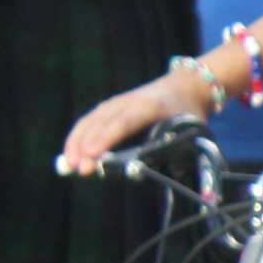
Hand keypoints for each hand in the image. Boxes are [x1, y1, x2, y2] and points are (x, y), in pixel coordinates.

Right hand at [60, 69, 204, 174]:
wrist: (181, 86)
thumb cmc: (186, 112)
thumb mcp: (190, 128)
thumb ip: (177, 148)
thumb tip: (163, 175)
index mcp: (148, 106)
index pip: (124, 123)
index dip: (107, 138)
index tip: (93, 154)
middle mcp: (126, 102)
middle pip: (101, 124)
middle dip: (87, 147)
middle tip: (81, 170)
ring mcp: (113, 104)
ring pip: (89, 122)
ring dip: (77, 144)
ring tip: (72, 167)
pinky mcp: (106, 109)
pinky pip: (87, 123)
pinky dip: (77, 139)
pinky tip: (72, 157)